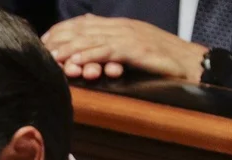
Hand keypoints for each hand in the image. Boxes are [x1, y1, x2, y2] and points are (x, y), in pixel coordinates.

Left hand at [41, 15, 207, 82]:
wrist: (192, 63)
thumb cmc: (163, 61)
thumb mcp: (133, 51)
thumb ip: (112, 48)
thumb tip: (89, 53)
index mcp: (118, 25)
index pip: (82, 24)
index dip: (60, 32)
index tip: (42, 43)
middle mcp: (120, 27)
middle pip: (81, 30)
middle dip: (58, 40)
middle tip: (39, 51)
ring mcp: (128, 36)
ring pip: (91, 40)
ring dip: (68, 50)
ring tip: (50, 58)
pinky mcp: (136, 49)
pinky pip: (108, 52)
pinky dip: (90, 57)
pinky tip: (75, 63)